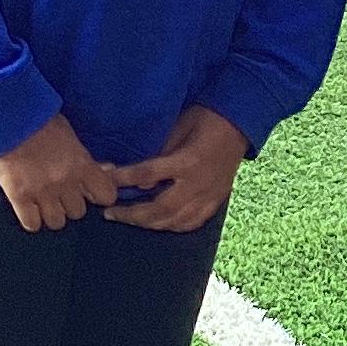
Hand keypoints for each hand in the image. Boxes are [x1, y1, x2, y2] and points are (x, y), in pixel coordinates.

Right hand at [0, 114, 117, 233]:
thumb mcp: (70, 135)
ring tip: (44, 202)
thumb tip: (104, 169)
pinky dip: (32, 219)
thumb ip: (85, 158)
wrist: (9, 114)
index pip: (106, 195)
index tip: (91, 192)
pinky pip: (32, 224)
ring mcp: (41, 192)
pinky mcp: (18, 196)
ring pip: (57, 222)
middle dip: (70, 203)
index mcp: (81, 165)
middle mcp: (64, 182)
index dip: (99, 195)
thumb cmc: (39, 119)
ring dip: (52, 213)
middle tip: (61, 193)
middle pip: (78, 212)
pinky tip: (29, 208)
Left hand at [102, 105, 247, 233]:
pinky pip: (192, 223)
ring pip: (175, 221)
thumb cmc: (206, 118)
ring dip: (149, 223)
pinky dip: (173, 226)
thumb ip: (159, 153)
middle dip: (132, 214)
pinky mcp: (217, 201)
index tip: (105, 182)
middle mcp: (198, 184)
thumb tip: (136, 178)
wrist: (241, 123)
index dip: (123, 180)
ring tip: (129, 219)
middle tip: (110, 213)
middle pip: (160, 208)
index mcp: (187, 161)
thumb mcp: (179, 126)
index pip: (148, 174)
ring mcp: (210, 196)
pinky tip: (159, 224)